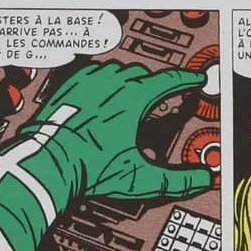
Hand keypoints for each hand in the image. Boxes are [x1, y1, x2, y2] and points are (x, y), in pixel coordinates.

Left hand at [41, 61, 216, 205]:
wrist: (47, 163)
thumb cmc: (91, 167)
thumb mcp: (140, 177)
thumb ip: (176, 180)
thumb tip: (202, 178)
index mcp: (134, 97)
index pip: (169, 81)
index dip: (186, 79)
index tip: (195, 79)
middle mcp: (111, 83)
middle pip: (142, 74)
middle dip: (155, 84)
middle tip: (161, 96)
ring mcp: (87, 82)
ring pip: (116, 70)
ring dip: (129, 80)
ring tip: (132, 96)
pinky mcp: (68, 87)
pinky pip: (92, 74)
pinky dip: (103, 81)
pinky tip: (102, 94)